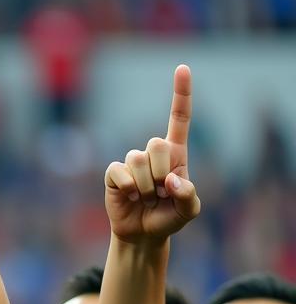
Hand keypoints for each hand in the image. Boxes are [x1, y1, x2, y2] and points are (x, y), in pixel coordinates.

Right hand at [104, 64, 199, 243]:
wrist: (143, 235)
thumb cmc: (168, 218)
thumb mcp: (189, 211)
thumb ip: (188, 196)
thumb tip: (171, 181)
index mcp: (176, 155)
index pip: (179, 118)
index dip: (181, 94)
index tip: (182, 68)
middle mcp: (152, 154)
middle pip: (157, 143)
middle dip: (162, 171)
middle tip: (161, 191)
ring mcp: (131, 163)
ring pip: (138, 159)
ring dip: (146, 185)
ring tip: (145, 198)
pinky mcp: (114, 175)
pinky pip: (120, 171)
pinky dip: (129, 186)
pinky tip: (130, 197)